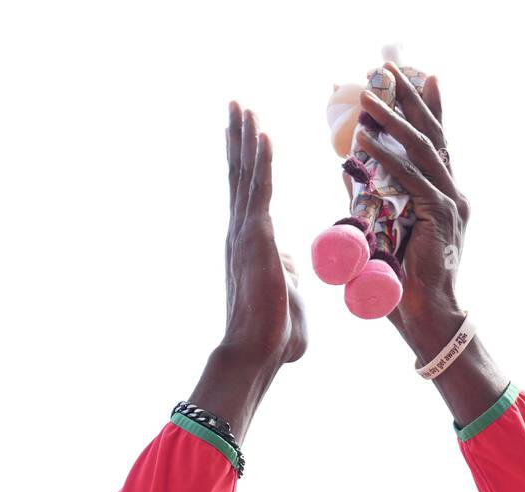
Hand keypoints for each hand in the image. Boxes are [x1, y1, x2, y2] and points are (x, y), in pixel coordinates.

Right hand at [222, 102, 306, 368]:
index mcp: (251, 245)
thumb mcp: (289, 295)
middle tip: (236, 105)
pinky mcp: (258, 240)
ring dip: (245, 138)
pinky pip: (261, 192)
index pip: (249, 193)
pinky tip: (263, 134)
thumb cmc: (274, 337)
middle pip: (240, 175)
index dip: (248, 162)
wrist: (256, 354)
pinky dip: (263, 162)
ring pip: (246, 176)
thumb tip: (288, 263)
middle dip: (238, 138)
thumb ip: (287, 274)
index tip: (246, 134)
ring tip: (242, 105)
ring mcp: (246, 234)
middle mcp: (242, 233)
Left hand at [345, 64, 468, 349]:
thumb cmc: (406, 285)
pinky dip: (387, 158)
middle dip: (409, 98)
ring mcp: (450, 204)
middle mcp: (453, 193)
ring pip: (420, 150)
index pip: (436, 141)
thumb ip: (372, 200)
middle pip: (431, 133)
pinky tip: (366, 140)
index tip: (416, 74)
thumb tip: (348, 171)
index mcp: (445, 195)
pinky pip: (411, 179)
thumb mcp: (387, 232)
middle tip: (389, 68)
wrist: (428, 318)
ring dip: (392, 120)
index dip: (427, 106)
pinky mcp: (440, 217)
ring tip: (368, 96)